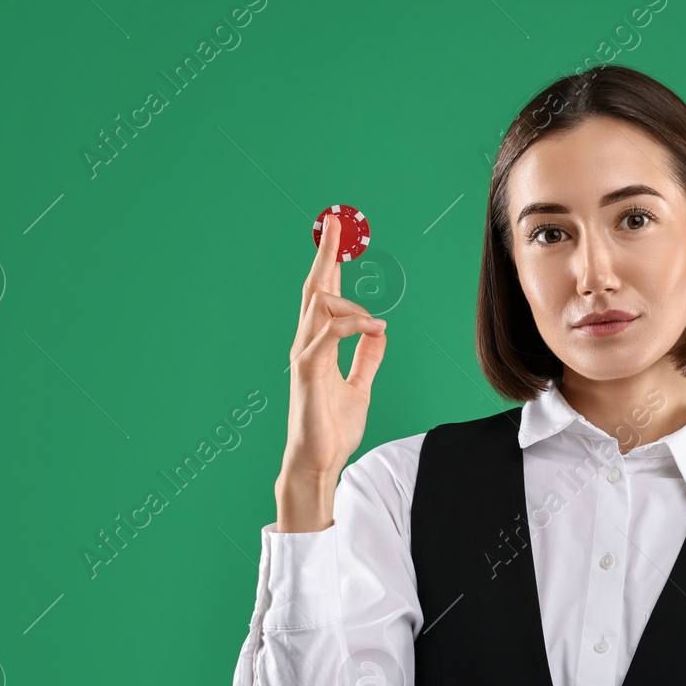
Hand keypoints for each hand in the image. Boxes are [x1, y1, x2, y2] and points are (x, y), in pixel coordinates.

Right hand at [276, 211, 388, 529]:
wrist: (319, 461)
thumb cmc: (333, 428)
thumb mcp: (360, 386)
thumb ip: (367, 358)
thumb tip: (380, 331)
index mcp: (318, 345)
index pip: (323, 295)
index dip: (330, 263)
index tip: (337, 235)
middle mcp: (307, 344)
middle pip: (315, 289)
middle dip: (326, 254)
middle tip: (336, 224)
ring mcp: (305, 357)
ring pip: (321, 306)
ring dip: (352, 303)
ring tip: (374, 322)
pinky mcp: (308, 372)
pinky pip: (328, 334)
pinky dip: (352, 325)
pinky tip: (373, 328)